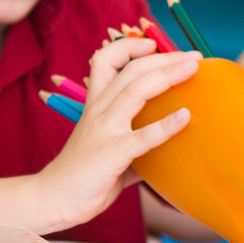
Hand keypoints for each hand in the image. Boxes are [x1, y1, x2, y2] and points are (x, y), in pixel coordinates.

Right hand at [36, 37, 200, 229]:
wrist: (50, 200)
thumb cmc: (83, 175)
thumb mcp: (110, 148)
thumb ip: (138, 143)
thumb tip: (170, 146)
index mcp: (96, 105)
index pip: (105, 62)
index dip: (128, 46)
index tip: (153, 42)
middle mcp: (99, 111)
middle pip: (130, 71)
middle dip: (163, 58)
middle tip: (193, 56)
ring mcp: (104, 130)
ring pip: (135, 91)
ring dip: (166, 76)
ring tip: (192, 68)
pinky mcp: (110, 154)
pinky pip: (141, 137)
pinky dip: (164, 125)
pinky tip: (185, 117)